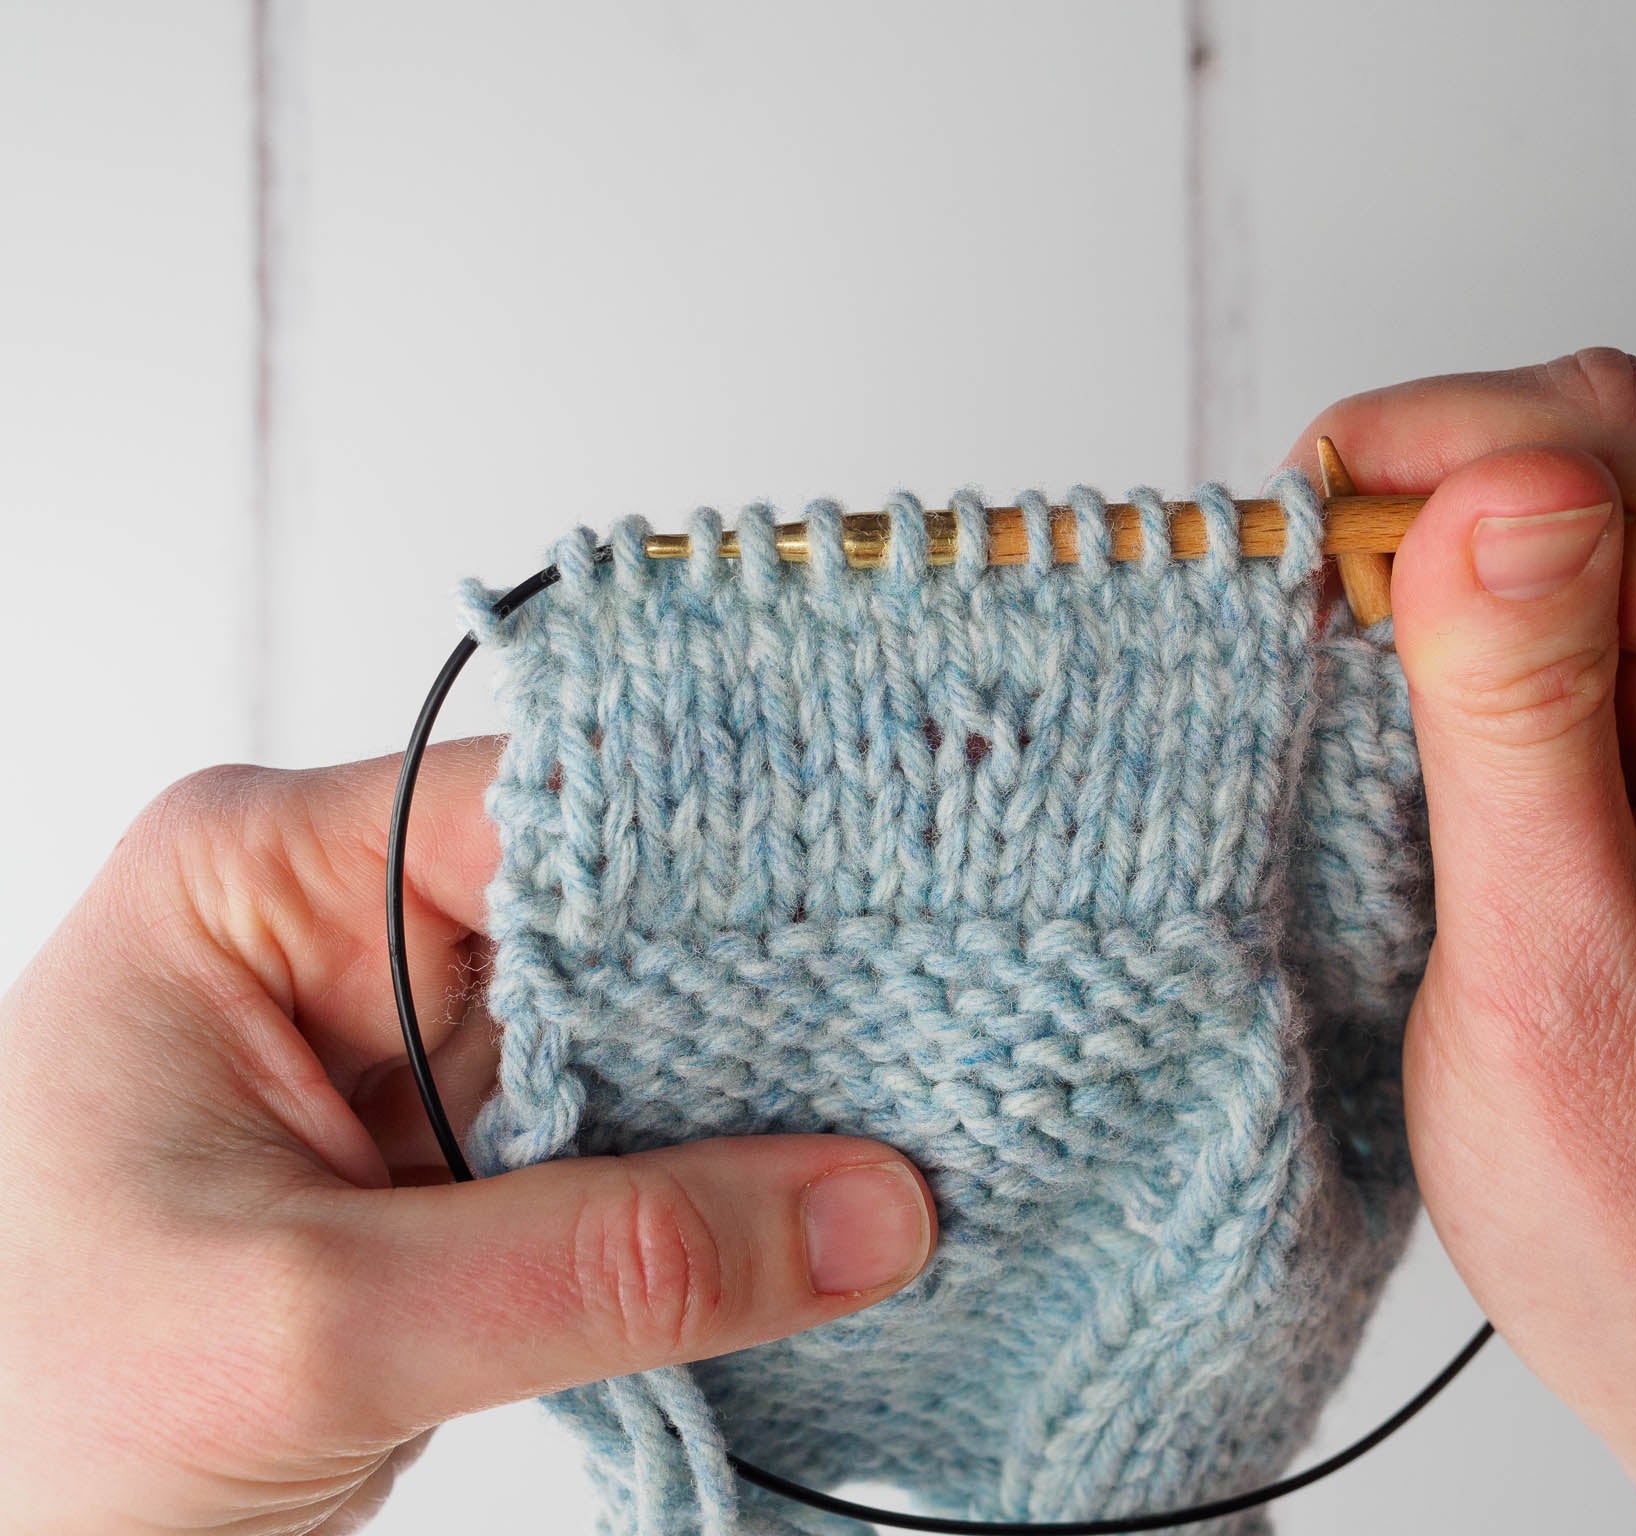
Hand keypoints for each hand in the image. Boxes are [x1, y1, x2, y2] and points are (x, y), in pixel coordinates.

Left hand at [0, 742, 935, 1533]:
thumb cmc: (21, 1412)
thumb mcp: (316, 1328)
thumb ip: (604, 1268)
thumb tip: (866, 1210)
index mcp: (260, 882)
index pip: (542, 814)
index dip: (719, 859)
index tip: (886, 908)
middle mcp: (341, 937)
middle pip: (611, 922)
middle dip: (760, 996)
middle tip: (930, 1040)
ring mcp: (401, 1055)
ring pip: (633, 1036)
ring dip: (750, 1101)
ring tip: (910, 1127)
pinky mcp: (446, 1163)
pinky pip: (619, 1142)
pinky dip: (711, 1189)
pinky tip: (814, 1210)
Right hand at [1287, 348, 1635, 1533]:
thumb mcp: (1570, 989)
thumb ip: (1526, 727)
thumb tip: (1494, 490)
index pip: (1626, 464)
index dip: (1442, 454)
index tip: (1287, 541)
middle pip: (1605, 471)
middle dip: (1426, 499)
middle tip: (1290, 628)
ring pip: (1573, 546)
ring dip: (1429, 584)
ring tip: (1327, 696)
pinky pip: (1565, 645)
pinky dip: (1450, 658)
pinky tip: (1389, 740)